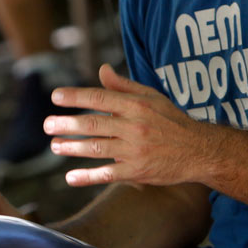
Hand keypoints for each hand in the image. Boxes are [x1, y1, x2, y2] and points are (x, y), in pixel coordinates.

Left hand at [45, 63, 207, 187]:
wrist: (199, 150)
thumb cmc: (172, 121)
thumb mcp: (152, 97)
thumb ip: (124, 86)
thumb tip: (102, 69)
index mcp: (136, 106)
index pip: (100, 98)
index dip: (76, 97)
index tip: (56, 96)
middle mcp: (135, 127)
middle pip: (94, 124)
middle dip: (68, 124)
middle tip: (48, 125)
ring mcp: (135, 150)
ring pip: (97, 148)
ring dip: (72, 147)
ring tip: (55, 146)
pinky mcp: (137, 171)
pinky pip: (108, 174)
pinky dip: (88, 177)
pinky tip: (71, 178)